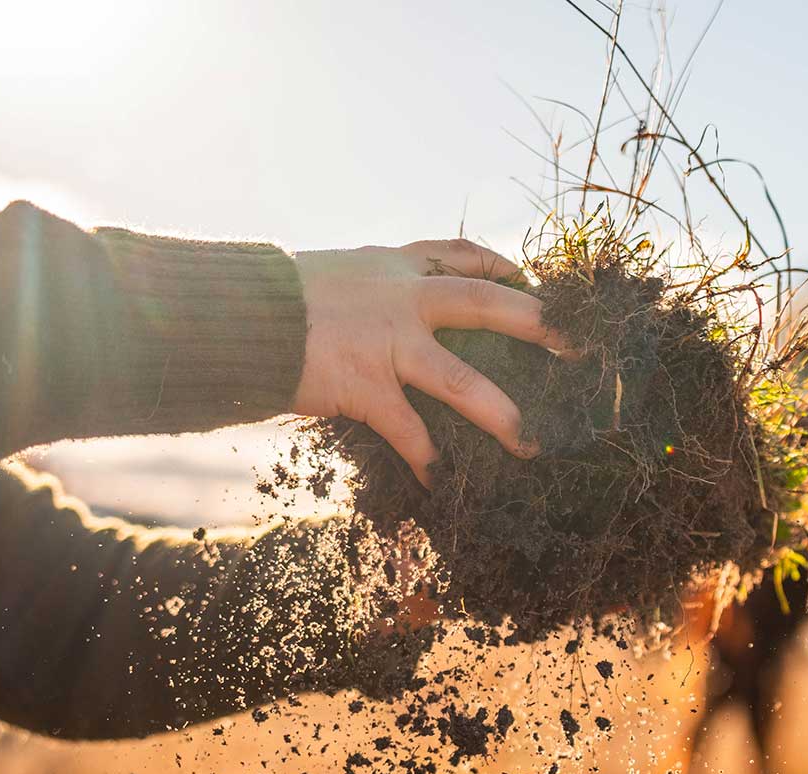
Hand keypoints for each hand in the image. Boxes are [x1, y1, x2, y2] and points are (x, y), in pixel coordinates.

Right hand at [292, 238, 573, 486]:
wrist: (227, 315)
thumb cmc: (270, 298)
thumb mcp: (330, 272)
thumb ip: (367, 285)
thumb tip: (381, 303)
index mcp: (394, 266)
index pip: (462, 256)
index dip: (505, 268)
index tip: (533, 282)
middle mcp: (401, 297)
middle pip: (488, 305)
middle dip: (540, 325)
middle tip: (580, 348)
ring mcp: (386, 342)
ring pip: (462, 382)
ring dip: (501, 415)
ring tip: (530, 443)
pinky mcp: (364, 385)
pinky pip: (409, 431)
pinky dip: (426, 459)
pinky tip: (439, 483)